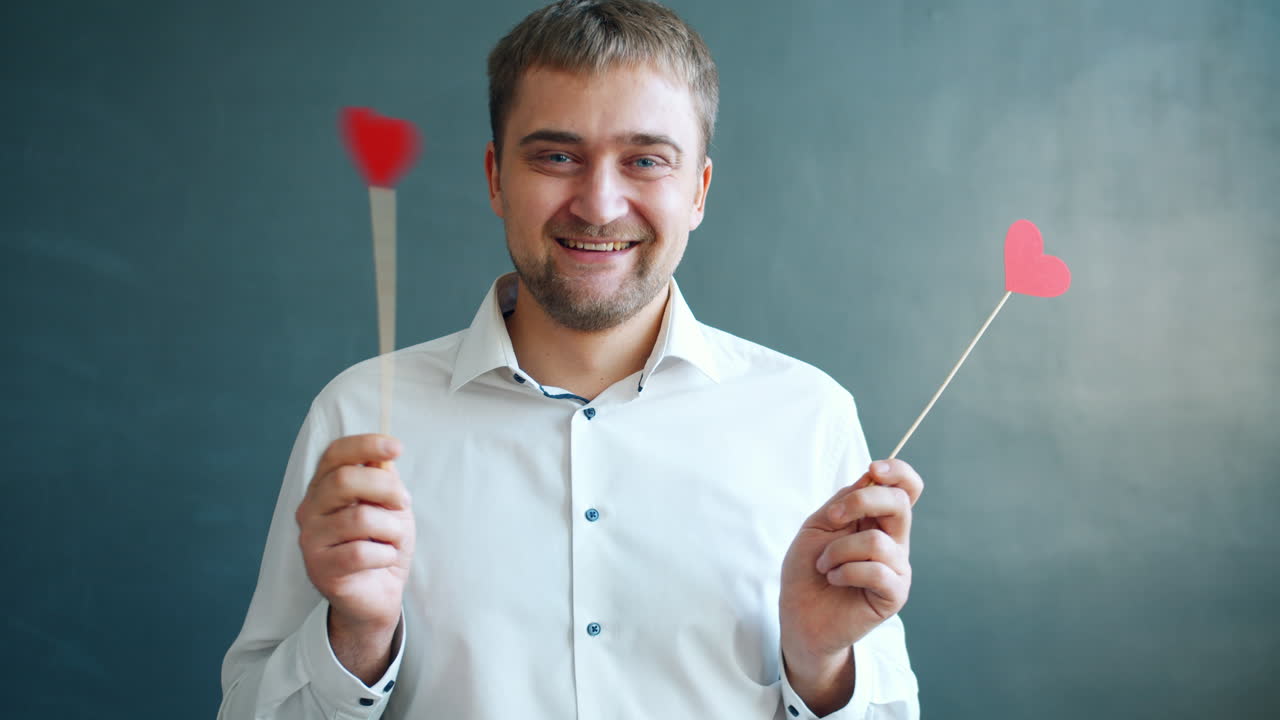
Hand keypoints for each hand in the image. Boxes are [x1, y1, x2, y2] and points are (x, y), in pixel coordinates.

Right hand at [296, 434, 413, 636]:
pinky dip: (385, 555)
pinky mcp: (320, 569)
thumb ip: (383, 480)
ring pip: (359, 519)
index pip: (334, 454)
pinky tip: (383, 560)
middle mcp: (310, 510)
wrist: (378, 594)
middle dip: (385, 487)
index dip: (365, 445)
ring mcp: (310, 540)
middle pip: (343, 481)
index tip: (396, 447)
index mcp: (324, 487)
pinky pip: (361, 552)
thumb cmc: (382, 544)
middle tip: (403, 503)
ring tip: (394, 540)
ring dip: (391, 529)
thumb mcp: (390, 506)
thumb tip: (383, 455)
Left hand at [779, 459, 922, 700]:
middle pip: (900, 504)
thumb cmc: (807, 570)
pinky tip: (834, 579)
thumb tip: (871, 477)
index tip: (873, 468)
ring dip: (838, 551)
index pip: (906, 489)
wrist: (799, 614)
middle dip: (863, 501)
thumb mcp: (819, 525)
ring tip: (824, 565)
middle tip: (833, 517)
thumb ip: (845, 502)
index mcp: (877, 520)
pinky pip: (877, 571)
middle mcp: (893, 541)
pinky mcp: (894, 594)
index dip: (899, 472)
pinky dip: (845, 572)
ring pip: (877, 542)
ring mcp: (897, 568)